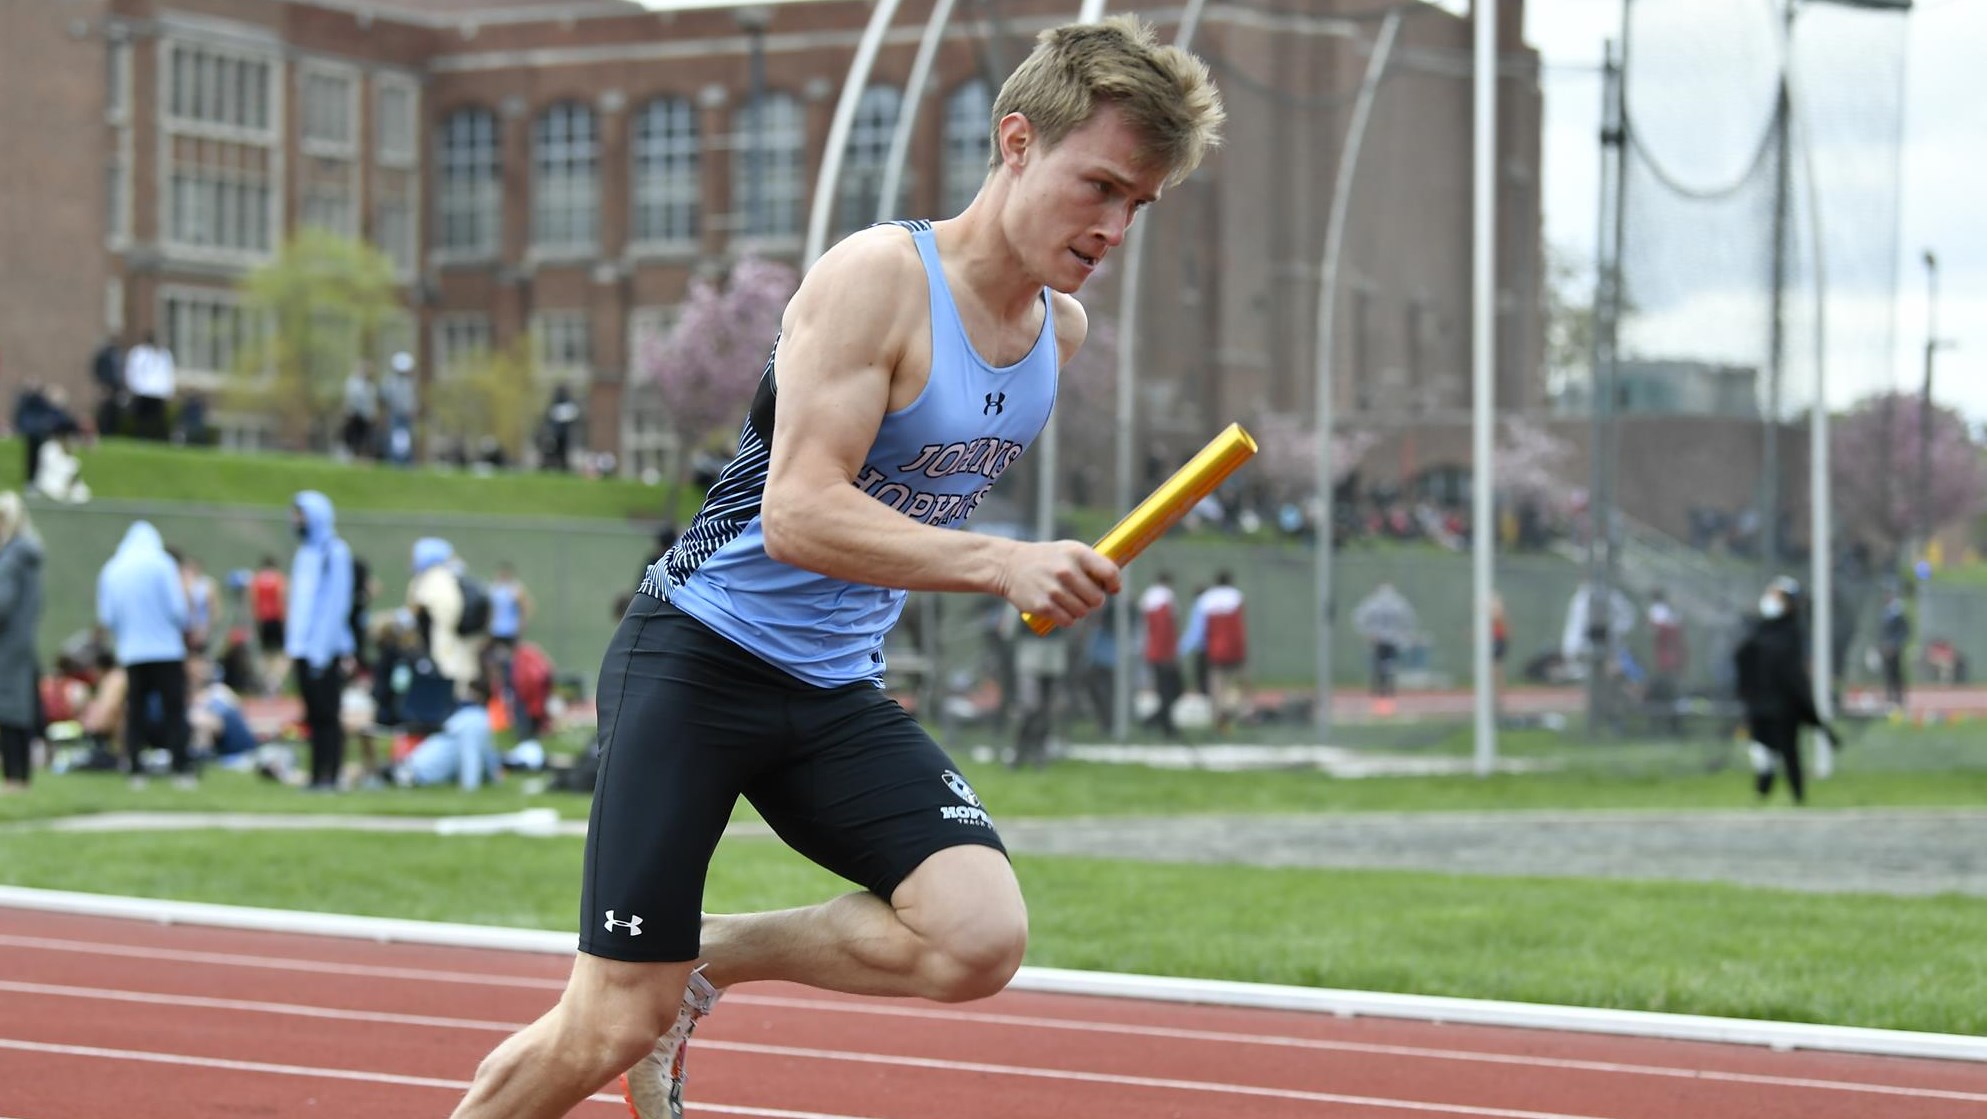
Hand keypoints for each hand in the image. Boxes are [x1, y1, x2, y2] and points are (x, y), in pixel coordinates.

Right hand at [998, 540, 1119, 629]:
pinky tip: (1060, 609)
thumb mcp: (1069, 551)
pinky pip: (1068, 621)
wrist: (1009, 565)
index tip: (1110, 588)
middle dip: (1094, 601)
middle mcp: (1066, 571)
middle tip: (1084, 596)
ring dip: (1079, 610)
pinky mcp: (1044, 606)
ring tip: (1069, 601)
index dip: (1114, 584)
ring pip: (1083, 612)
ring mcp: (1054, 589)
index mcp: (1077, 553)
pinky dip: (1067, 619)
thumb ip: (1093, 564)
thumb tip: (1116, 586)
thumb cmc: (1047, 559)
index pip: (1109, 573)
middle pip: (1097, 599)